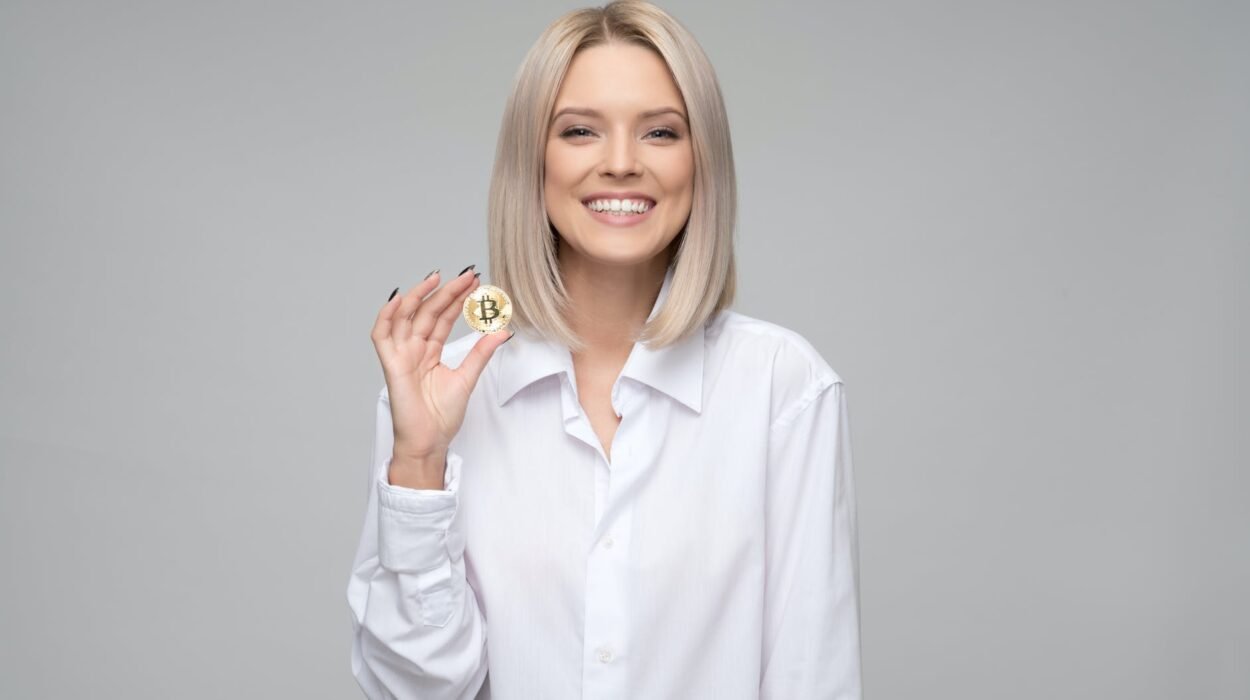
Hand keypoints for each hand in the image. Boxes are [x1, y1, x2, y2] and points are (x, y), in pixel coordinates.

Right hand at [371, 267, 513, 477]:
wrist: (429, 442)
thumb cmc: (442, 416)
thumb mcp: (467, 378)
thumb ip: (481, 353)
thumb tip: (502, 331)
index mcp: (429, 351)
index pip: (443, 317)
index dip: (457, 298)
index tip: (475, 282)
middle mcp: (414, 349)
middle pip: (428, 312)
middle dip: (446, 292)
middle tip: (467, 275)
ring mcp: (401, 355)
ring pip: (405, 317)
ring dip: (420, 296)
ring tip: (437, 278)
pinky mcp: (391, 365)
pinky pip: (382, 335)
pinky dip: (387, 316)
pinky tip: (400, 299)